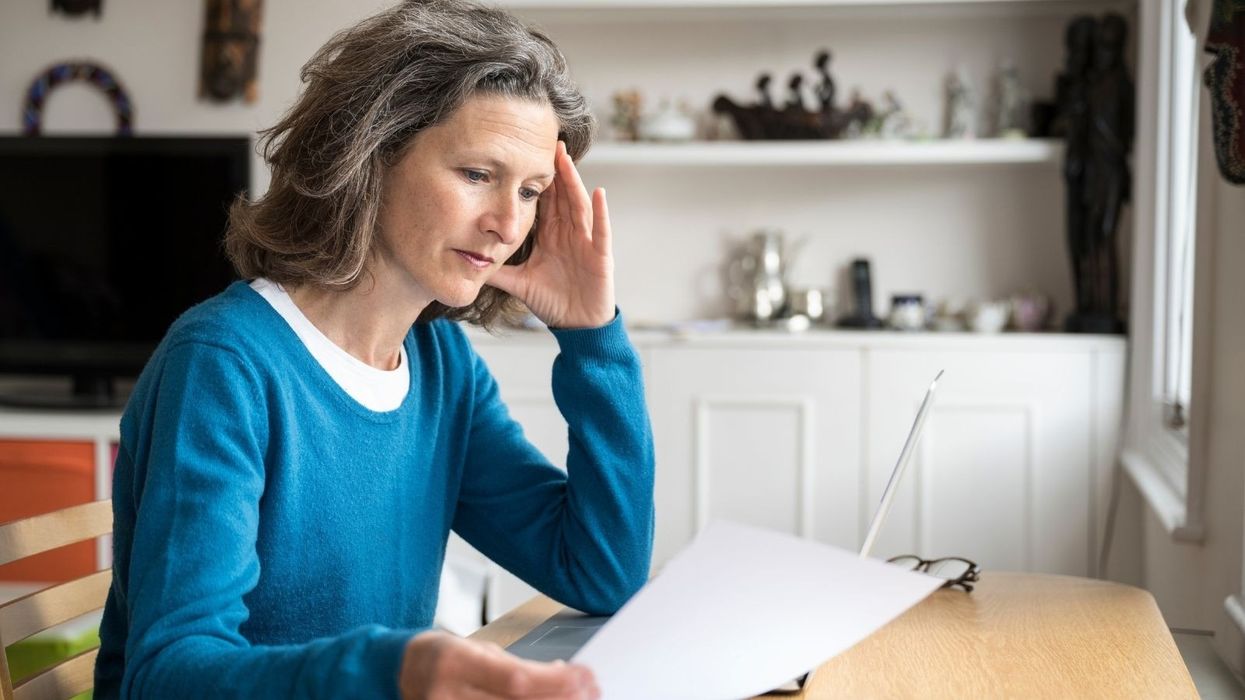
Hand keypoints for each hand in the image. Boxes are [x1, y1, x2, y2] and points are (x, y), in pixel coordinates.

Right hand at [398, 630, 599, 699]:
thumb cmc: (444, 658)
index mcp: (455, 662)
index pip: (515, 679)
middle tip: (591, 692)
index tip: (585, 676)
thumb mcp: (475, 647)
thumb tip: (562, 675)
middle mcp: (448, 695)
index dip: (555, 681)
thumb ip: (514, 665)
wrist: (402, 674)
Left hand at [489, 141, 615, 328]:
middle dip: (555, 170)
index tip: (523, 155)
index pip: (543, 202)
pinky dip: (601, 212)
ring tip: (565, 158)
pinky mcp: (600, 255)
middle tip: (547, 141)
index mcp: (551, 236)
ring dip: (573, 181)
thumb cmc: (552, 301)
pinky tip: (598, 192)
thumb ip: (496, 271)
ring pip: (578, 205)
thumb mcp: (518, 283)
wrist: (576, 325)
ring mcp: (586, 242)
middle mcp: (569, 233)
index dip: (534, 180)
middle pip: (561, 195)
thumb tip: (465, 262)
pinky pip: (601, 230)